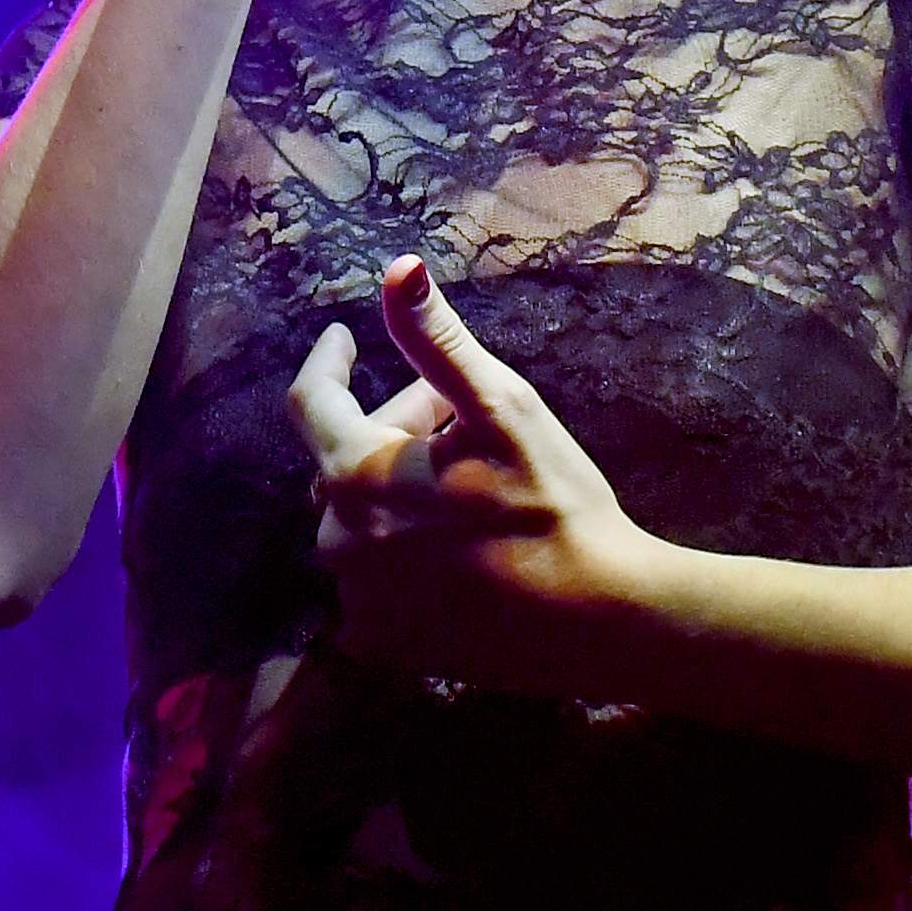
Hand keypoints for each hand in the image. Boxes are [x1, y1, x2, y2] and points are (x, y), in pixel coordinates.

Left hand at [289, 257, 661, 693]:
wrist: (600, 620)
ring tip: (469, 480)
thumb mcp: (501, 406)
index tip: (343, 337)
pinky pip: (375, 575)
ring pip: (361, 518)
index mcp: (355, 478)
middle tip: (458, 417)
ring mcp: (358, 602)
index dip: (328, 361)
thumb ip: (437, 340)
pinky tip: (458, 542)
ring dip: (399, 489)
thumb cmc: (554, 504)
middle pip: (347, 460)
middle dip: (393, 429)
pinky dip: (402, 547)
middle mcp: (337, 544)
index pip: (311, 402)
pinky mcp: (384, 644)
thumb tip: (396, 267)